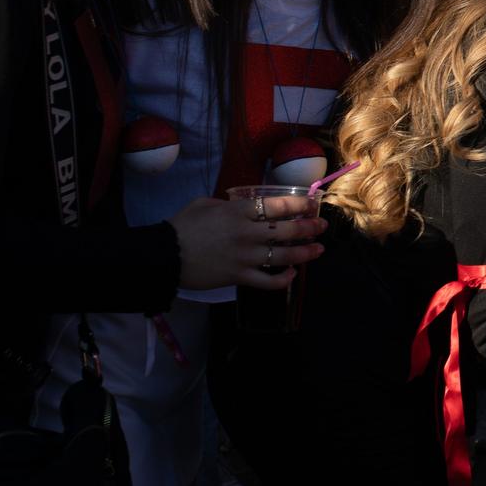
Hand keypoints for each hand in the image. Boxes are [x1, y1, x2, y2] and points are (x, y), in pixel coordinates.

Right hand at [171, 195, 325, 291]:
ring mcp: (245, 257)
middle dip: (310, 228)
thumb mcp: (204, 204)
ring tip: (318, 250)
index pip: (278, 206)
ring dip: (306, 253)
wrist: (163, 256)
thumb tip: (245, 206)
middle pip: (288, 230)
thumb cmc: (181, 226)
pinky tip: (292, 274)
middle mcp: (247, 234)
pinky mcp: (239, 277)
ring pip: (285, 256)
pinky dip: (283, 279)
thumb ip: (229, 204)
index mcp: (238, 212)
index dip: (300, 205)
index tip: (313, 204)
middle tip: (322, 226)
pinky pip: (268, 281)